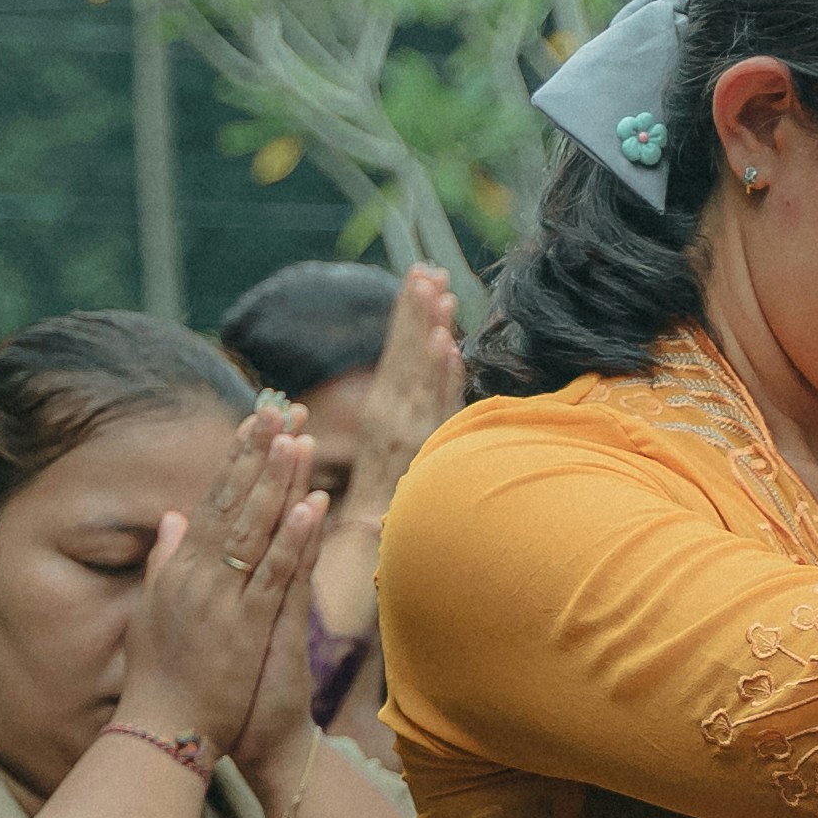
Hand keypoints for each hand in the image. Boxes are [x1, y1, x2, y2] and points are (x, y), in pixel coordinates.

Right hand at [122, 406, 327, 756]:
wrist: (165, 730)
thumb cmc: (163, 676)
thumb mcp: (157, 609)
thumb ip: (166, 560)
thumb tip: (173, 517)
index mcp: (182, 569)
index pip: (214, 500)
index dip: (237, 459)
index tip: (258, 420)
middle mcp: (199, 576)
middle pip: (234, 503)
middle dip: (258, 455)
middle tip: (282, 409)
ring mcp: (222, 600)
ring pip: (255, 530)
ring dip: (277, 484)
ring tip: (299, 439)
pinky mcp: (245, 627)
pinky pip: (274, 576)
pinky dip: (291, 541)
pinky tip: (310, 507)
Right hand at [341, 264, 465, 512]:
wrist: (369, 546)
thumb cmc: (381, 502)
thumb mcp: (396, 449)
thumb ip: (417, 409)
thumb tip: (439, 363)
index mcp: (384, 412)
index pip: (400, 353)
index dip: (410, 315)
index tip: (421, 276)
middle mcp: (395, 417)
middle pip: (410, 356)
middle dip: (418, 311)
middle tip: (428, 271)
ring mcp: (412, 434)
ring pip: (424, 375)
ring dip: (431, 331)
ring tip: (439, 294)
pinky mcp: (426, 453)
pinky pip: (437, 407)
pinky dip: (442, 377)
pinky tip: (447, 349)